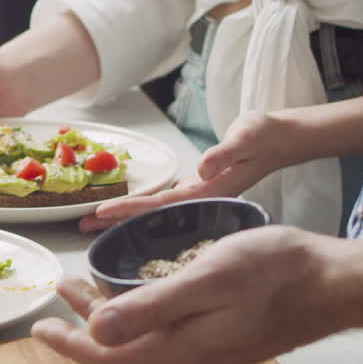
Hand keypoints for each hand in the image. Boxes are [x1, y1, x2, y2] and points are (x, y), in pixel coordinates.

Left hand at [33, 225, 357, 363]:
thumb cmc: (278, 271)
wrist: (340, 284)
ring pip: (151, 338)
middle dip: (88, 321)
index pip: (110, 359)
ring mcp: (217, 351)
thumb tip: (95, 334)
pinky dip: (148, 311)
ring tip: (91, 282)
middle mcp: (197, 358)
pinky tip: (149, 287)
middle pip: (127, 349)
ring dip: (117, 313)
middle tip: (62, 289)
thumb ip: (151, 307)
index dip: (69, 347)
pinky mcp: (233, 339)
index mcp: (185, 346)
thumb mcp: (208, 277)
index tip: (39, 327)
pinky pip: (176, 332)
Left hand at [79, 111, 293, 230]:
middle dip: (117, 223)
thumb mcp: (246, 138)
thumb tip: (202, 169)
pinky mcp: (201, 192)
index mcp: (209, 193)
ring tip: (94, 224)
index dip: (129, 211)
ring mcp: (201, 200)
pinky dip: (144, 210)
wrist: (283, 140)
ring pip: (157, 215)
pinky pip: (166, 207)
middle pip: (152, 218)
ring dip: (126, 219)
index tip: (100, 213)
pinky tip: (129, 213)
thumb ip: (223, 154)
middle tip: (79, 227)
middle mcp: (202, 202)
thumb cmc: (265, 136)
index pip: (161, 207)